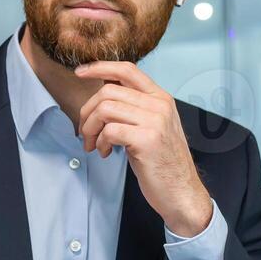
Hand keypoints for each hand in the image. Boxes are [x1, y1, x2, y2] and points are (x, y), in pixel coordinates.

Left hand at [74, 61, 212, 236]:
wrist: (181, 192)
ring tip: (94, 144)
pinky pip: (110, 130)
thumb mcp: (151, 127)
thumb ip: (133, 108)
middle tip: (85, 132)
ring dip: (91, 128)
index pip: (127, 70)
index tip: (79, 73)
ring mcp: (155, 121)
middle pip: (108, 91)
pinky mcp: (147, 139)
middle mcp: (160, 105)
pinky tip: (105, 153)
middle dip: (87, 111)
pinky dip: (101, 142)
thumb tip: (102, 95)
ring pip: (105, 108)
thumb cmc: (162, 162)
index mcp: (161, 98)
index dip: (99, 68)